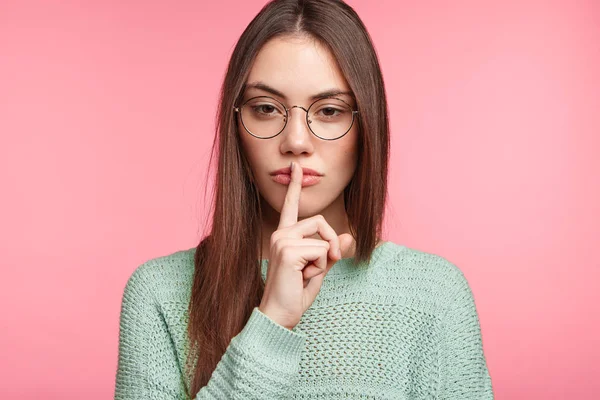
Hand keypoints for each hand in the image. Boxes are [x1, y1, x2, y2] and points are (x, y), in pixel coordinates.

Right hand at [258, 161, 355, 329]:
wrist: (279, 316)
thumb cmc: (295, 294)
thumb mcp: (318, 270)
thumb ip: (331, 252)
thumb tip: (349, 235)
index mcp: (284, 236)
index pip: (290, 206)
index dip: (295, 186)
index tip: (296, 167)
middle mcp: (280, 234)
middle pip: (320, 220)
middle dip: (331, 244)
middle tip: (321, 266)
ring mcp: (281, 240)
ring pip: (323, 238)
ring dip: (324, 260)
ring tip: (305, 275)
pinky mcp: (288, 250)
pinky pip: (322, 251)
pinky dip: (320, 268)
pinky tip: (302, 278)